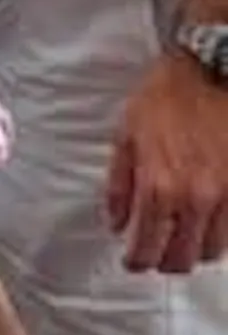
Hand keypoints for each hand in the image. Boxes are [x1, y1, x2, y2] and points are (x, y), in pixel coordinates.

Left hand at [106, 50, 227, 272]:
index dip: (136, 261)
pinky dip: (217, 234)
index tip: (132, 260)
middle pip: (181, 260)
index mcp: (158, 187)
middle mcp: (193, 199)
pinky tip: (205, 225)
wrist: (211, 70)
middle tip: (156, 256)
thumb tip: (116, 223)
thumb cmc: (166, 96)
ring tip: (181, 241)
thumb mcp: (127, 135)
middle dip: (164, 263)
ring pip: (210, 250)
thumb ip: (118, 186)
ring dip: (193, 251)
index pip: (145, 249)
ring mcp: (224, 196)